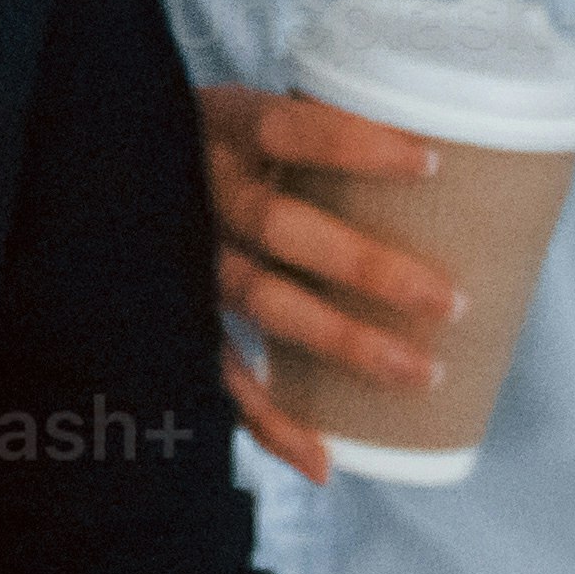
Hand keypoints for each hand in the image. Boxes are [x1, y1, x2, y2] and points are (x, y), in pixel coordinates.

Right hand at [193, 82, 458, 482]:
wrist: (112, 166)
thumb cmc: (223, 140)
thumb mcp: (254, 112)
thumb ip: (325, 133)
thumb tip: (462, 157)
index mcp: (225, 126)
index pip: (288, 129)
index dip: (355, 145)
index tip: (432, 161)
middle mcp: (202, 194)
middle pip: (283, 229)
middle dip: (368, 268)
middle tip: (450, 301)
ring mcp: (187, 258)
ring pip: (266, 304)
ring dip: (346, 343)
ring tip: (422, 373)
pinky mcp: (182, 316)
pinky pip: (223, 376)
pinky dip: (272, 424)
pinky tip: (325, 460)